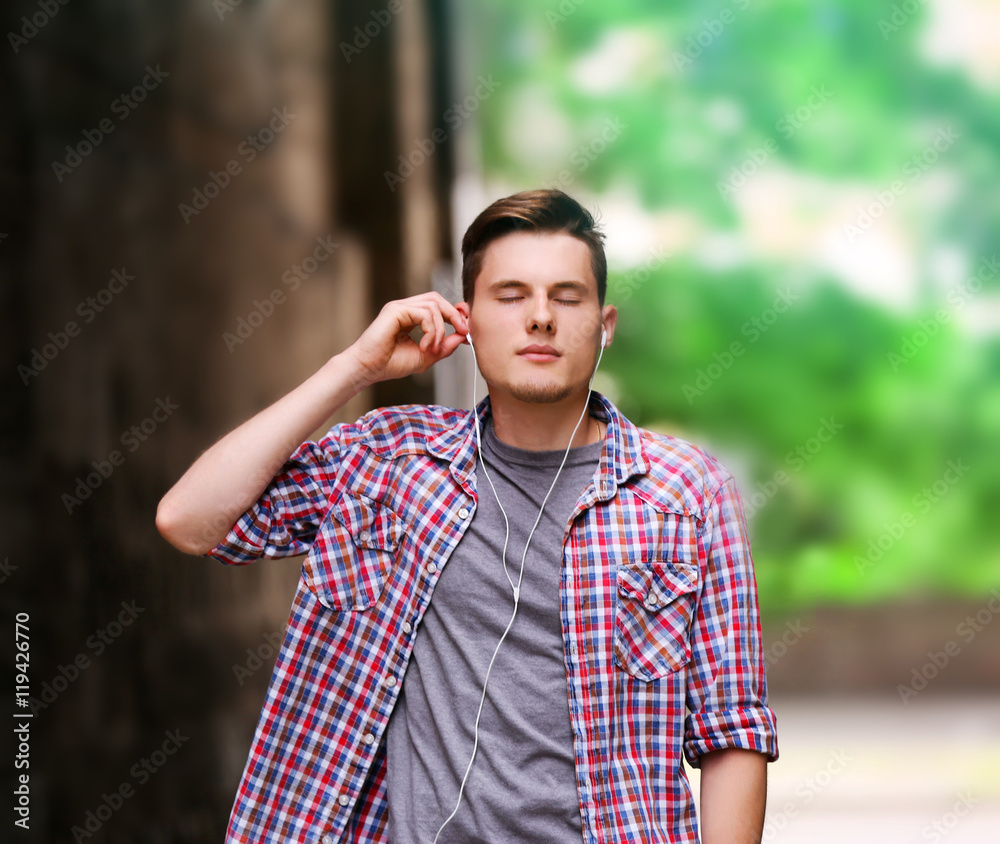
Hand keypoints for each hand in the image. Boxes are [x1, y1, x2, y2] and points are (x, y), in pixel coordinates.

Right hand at [344, 291, 468, 386]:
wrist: (368, 369)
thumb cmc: (389, 364)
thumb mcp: (426, 356)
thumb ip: (444, 346)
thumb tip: (462, 336)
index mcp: (410, 317)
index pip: (437, 306)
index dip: (454, 314)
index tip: (465, 329)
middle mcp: (405, 308)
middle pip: (437, 299)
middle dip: (454, 315)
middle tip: (463, 331)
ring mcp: (399, 307)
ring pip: (433, 305)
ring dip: (440, 329)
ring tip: (432, 348)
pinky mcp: (396, 310)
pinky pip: (424, 313)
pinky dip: (431, 330)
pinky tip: (425, 345)